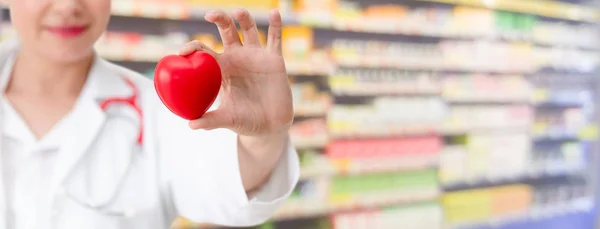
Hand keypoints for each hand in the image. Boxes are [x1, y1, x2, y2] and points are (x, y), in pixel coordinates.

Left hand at [182, 9, 292, 135]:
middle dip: (219, 19)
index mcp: (222, 69)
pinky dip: (276, 25)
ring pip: (249, 29)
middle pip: (226, 30)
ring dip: (244, 17)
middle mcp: (238, 58)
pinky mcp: (274, 60)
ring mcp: (256, 56)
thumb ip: (211, 121)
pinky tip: (274, 13)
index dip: (193, 48)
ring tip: (238, 12)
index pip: (205, 52)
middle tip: (209, 15)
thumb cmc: (245, 121)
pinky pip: (276, 39)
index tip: (184, 51)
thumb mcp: (228, 119)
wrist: (271, 126)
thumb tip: (191, 125)